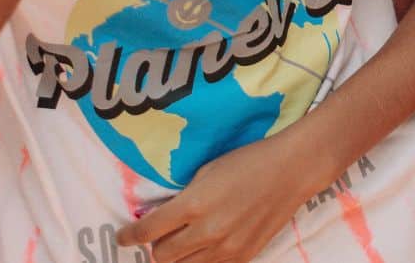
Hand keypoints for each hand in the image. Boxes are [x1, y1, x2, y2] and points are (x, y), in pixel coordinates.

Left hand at [116, 130, 329, 262]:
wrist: (291, 170)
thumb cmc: (248, 161)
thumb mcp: (208, 171)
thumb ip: (184, 197)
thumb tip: (165, 215)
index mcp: (194, 205)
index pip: (147, 231)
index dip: (129, 236)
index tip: (123, 237)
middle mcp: (206, 232)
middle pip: (162, 256)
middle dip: (155, 246)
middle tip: (159, 235)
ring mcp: (226, 249)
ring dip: (176, 256)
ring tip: (181, 242)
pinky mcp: (243, 257)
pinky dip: (201, 260)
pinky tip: (205, 246)